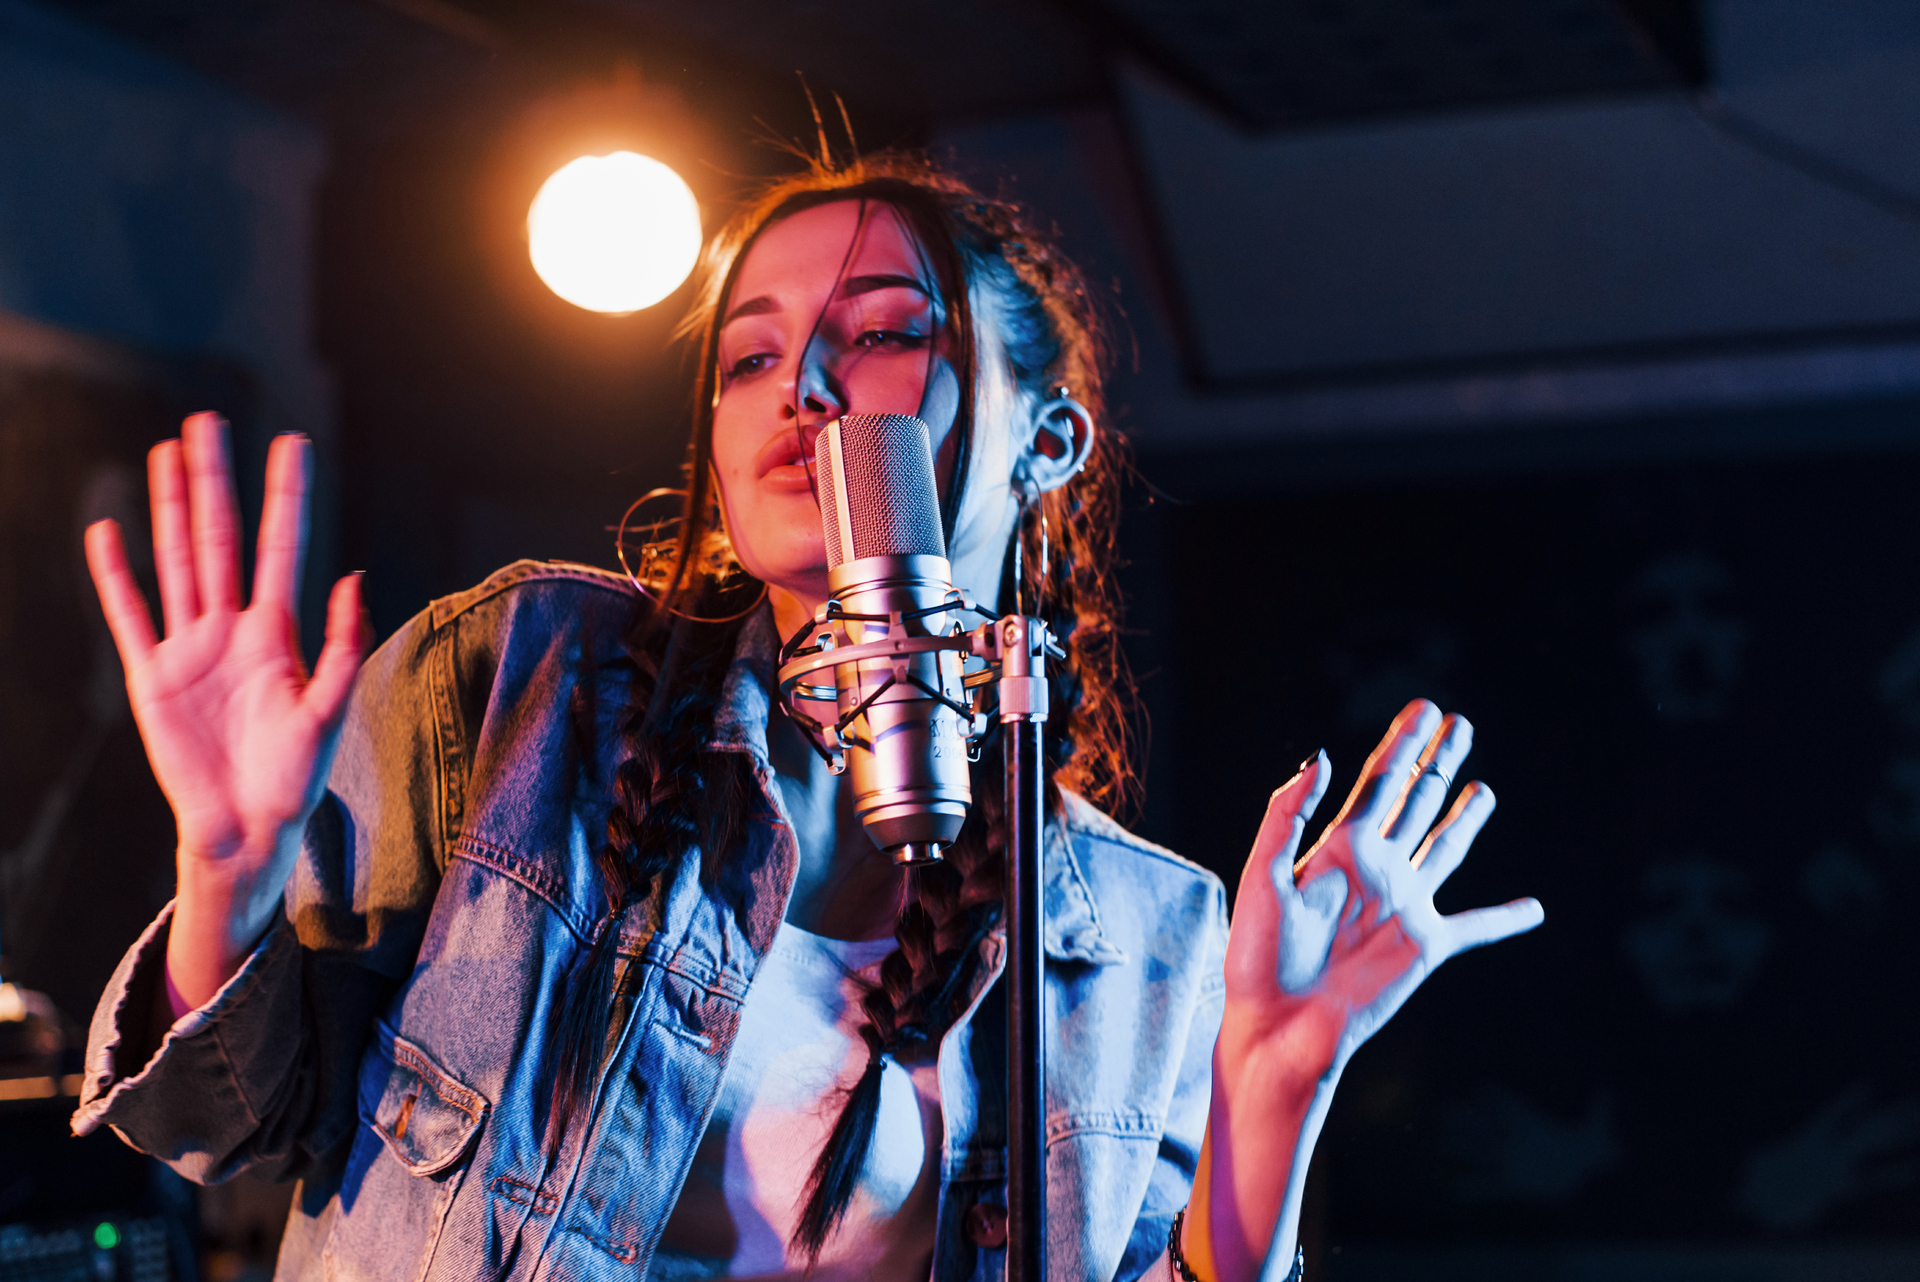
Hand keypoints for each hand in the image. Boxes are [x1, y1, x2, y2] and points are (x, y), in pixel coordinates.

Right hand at [84, 413, 367, 1009]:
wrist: (247, 829)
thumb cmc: (295, 777)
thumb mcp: (329, 710)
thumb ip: (342, 644)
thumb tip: (355, 575)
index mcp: (278, 634)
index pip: (279, 548)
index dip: (285, 497)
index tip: (291, 443)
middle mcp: (230, 630)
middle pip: (218, 538)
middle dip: (215, 481)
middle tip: (208, 421)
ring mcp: (188, 650)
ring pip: (175, 562)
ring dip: (169, 508)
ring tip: (166, 454)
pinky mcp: (151, 678)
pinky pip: (129, 616)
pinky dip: (115, 575)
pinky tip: (108, 530)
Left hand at [1187, 699, 1542, 1281]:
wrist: (1275, 1024)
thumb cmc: (1257, 955)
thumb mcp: (1261, 875)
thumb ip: (1287, 814)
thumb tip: (1322, 755)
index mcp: (1337, 849)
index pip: (1380, 782)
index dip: (1403, 743)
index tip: (1425, 707)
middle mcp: (1376, 871)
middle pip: (1414, 801)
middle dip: (1435, 760)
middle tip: (1457, 721)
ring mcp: (1403, 906)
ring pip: (1443, 847)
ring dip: (1464, 817)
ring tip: (1483, 786)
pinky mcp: (1424, 947)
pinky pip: (1475, 928)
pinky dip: (1505, 919)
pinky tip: (1534, 910)